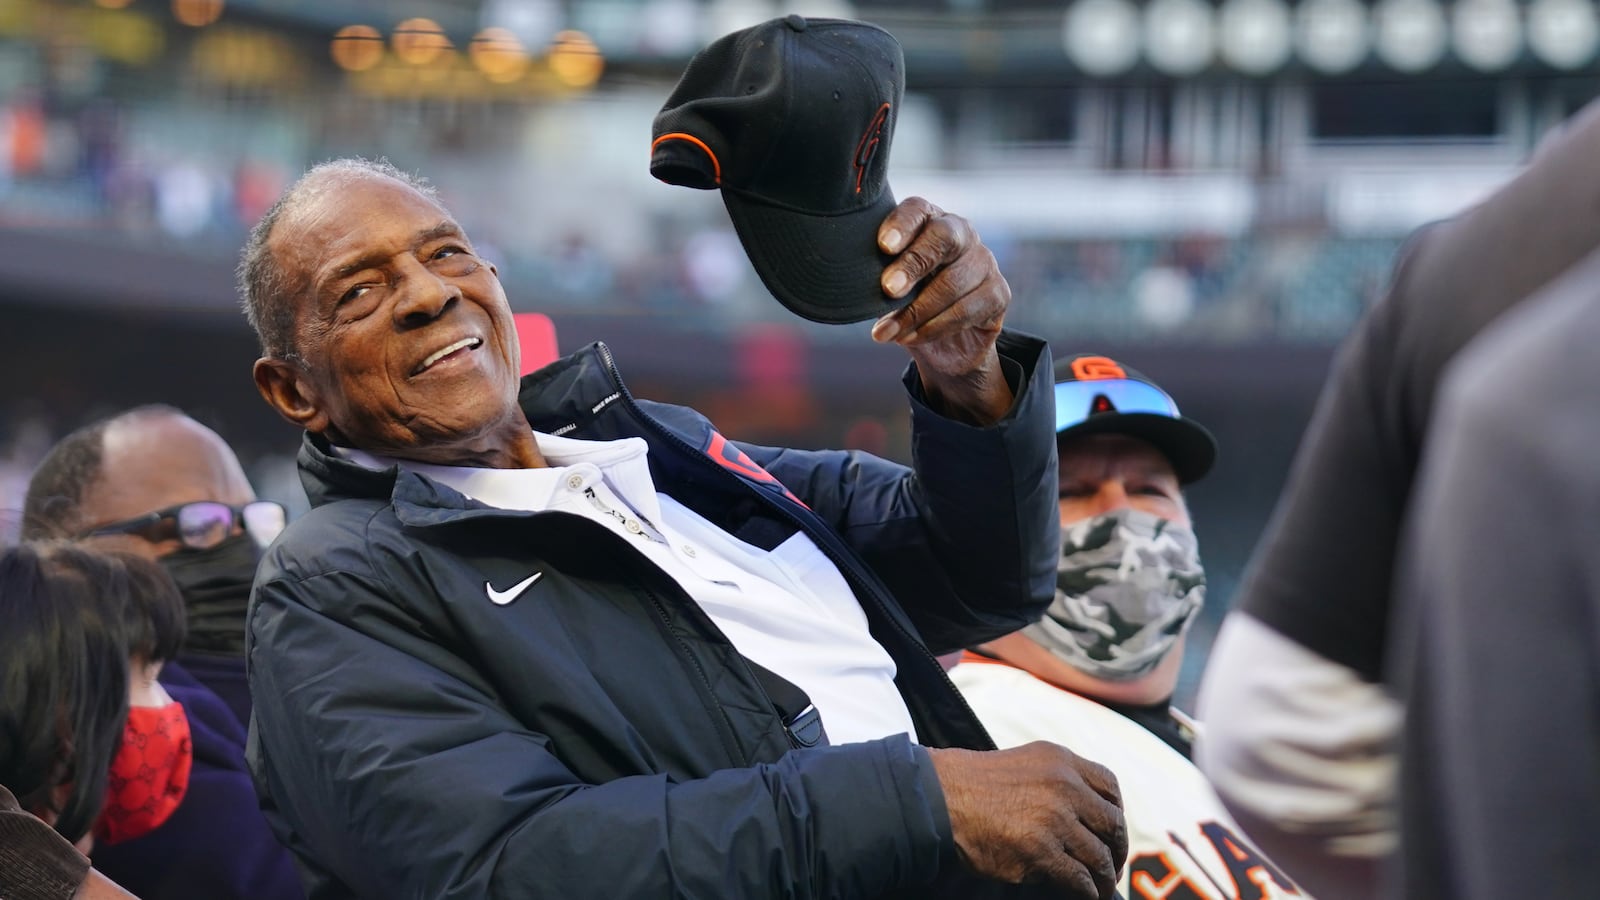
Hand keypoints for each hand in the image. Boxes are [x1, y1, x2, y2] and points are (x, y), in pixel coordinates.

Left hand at [871, 197, 1012, 424]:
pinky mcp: (999, 293)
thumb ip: (875, 273)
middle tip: (887, 289)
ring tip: (886, 332)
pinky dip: (934, 328)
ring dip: (916, 312)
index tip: (883, 245)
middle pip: (943, 238)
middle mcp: (962, 233)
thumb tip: (846, 277)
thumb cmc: (908, 300)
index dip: (901, 224)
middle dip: (913, 264)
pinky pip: (968, 310)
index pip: (917, 210)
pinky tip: (910, 338)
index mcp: (929, 220)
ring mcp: (984, 261)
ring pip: (953, 282)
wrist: (943, 342)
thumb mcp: (886, 284)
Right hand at [928, 741, 1126, 898]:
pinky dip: (1086, 891)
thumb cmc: (977, 785)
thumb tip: (1087, 815)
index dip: (1117, 812)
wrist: (942, 798)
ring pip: (1099, 856)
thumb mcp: (1027, 764)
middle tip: (1112, 866)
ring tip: (1100, 888)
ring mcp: (1054, 819)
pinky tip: (1084, 895)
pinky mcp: (1041, 851)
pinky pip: (1078, 877)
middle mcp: (1064, 786)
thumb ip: (1058, 781)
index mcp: (1062, 761)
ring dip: (1104, 877)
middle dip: (1118, 850)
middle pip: (1113, 823)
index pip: (1109, 787)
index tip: (1113, 831)